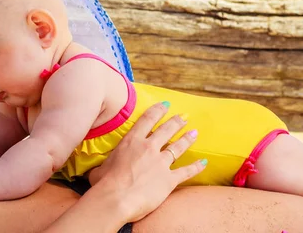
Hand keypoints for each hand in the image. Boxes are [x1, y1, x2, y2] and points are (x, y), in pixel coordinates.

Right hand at [90, 102, 205, 222]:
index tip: (165, 105)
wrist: (116, 198)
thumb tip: (97, 171)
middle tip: (183, 117)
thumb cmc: (105, 183)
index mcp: (132, 142)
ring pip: (178, 147)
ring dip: (187, 139)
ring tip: (195, 133)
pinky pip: (186, 171)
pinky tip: (204, 163)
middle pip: (166, 130)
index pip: (147, 120)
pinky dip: (196, 167)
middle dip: (176, 122)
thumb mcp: (100, 168)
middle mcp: (148, 148)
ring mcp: (160, 163)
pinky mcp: (169, 179)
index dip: (158, 111)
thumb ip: (104, 166)